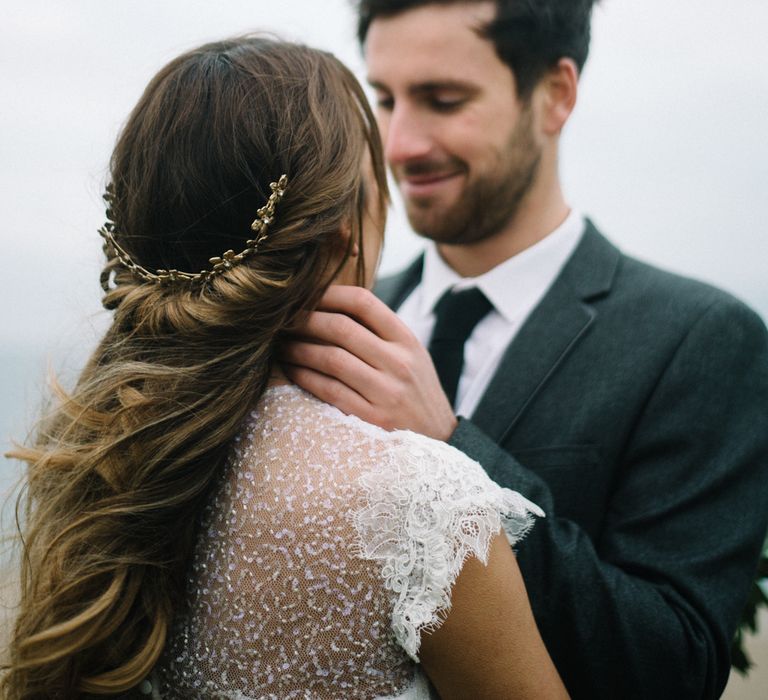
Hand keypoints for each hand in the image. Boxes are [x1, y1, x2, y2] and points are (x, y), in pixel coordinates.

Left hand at [281, 285, 456, 440]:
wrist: (440, 441)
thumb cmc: (416, 393)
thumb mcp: (412, 356)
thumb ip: (379, 333)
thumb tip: (330, 307)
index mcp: (407, 340)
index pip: (364, 303)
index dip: (328, 294)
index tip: (306, 296)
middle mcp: (399, 362)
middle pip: (341, 328)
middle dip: (305, 320)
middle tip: (283, 319)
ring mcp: (386, 392)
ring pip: (331, 358)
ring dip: (298, 349)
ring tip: (282, 345)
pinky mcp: (373, 419)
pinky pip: (330, 391)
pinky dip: (305, 377)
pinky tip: (292, 371)